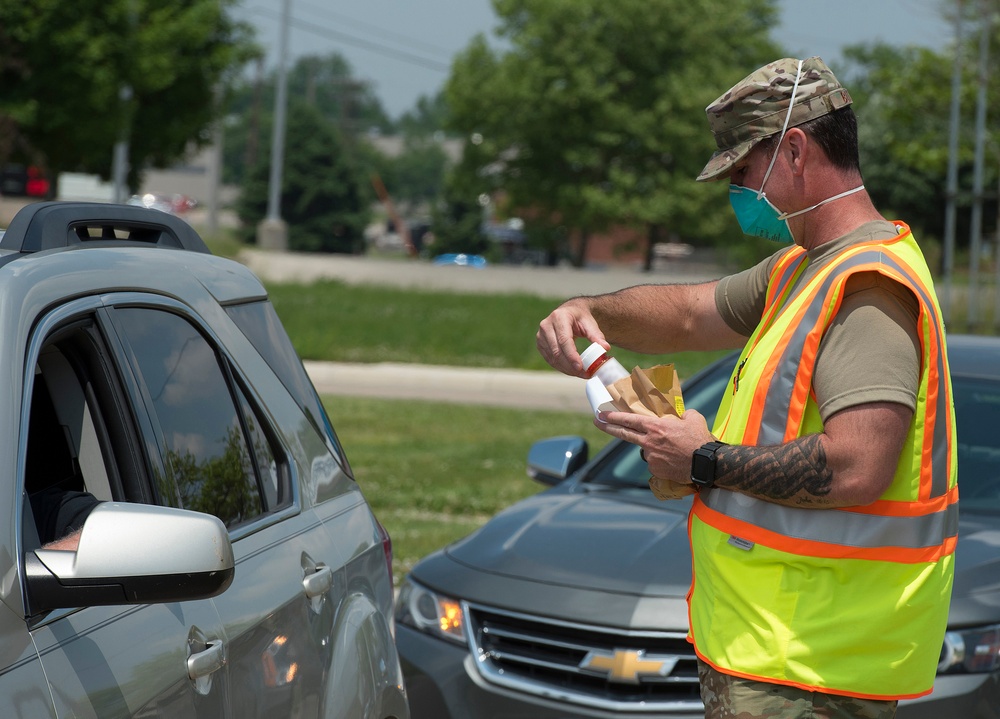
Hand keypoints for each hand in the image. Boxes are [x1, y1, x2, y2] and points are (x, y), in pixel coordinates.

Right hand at [537, 299, 607, 376]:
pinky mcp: (540, 344)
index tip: (580, 367)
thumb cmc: (580, 318)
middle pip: (557, 351)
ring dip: (567, 369)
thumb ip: (597, 335)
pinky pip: (550, 360)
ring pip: (553, 358)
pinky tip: (572, 370)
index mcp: (559, 317)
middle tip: (584, 374)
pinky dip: (561, 367)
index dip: (571, 355)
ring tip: (581, 374)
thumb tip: (605, 348)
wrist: (568, 312)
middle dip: (570, 366)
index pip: (564, 340)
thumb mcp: (590, 323)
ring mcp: (540, 336)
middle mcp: (546, 326)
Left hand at [594, 408, 714, 483]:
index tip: (601, 414)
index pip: (629, 420)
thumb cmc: (700, 439)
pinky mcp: (655, 469)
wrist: (706, 464)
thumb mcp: (693, 418)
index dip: (613, 417)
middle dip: (608, 427)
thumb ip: (682, 415)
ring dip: (653, 448)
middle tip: (597, 422)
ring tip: (673, 450)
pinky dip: (661, 460)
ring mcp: (651, 457)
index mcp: (655, 427)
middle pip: (624, 433)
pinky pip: (654, 462)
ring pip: (646, 450)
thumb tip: (681, 416)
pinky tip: (674, 460)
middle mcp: (649, 442)